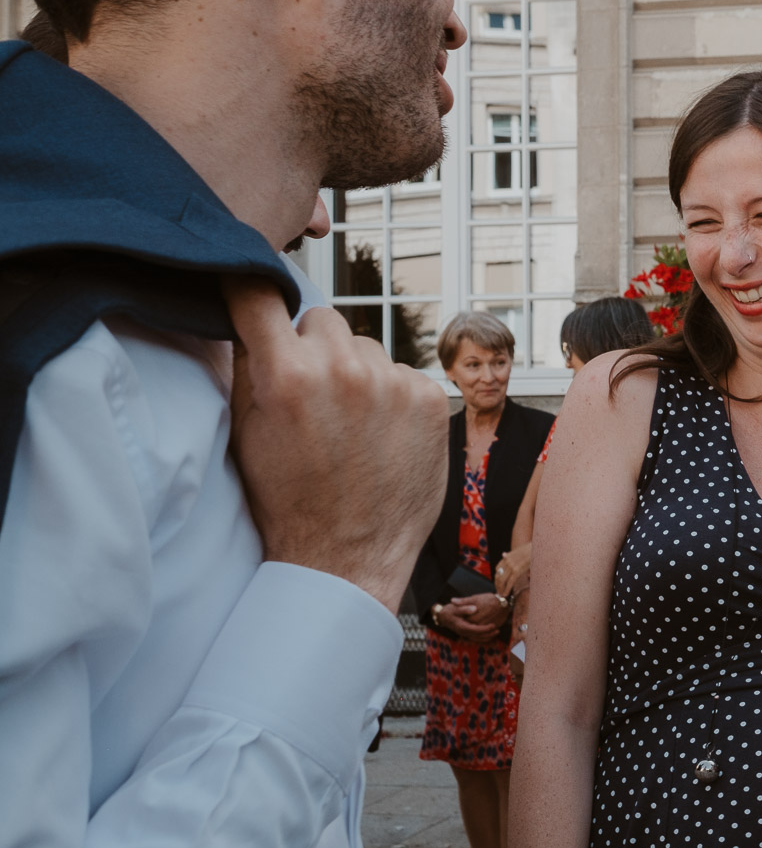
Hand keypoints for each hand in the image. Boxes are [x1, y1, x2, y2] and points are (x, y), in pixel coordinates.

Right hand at [227, 279, 447, 612]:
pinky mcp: (430, 398)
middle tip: (309, 393)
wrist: (347, 557)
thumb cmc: (286, 499)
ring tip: (348, 425)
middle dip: (311, 347)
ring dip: (354, 371)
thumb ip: (247, 366)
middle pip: (320, 320)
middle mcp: (342, 369)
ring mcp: (392, 382)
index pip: (258, 294)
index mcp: (286, 375)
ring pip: (364, 347)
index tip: (250, 290)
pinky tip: (380, 436)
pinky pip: (401, 374)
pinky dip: (391, 396)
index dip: (250, 290)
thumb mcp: (244, 433)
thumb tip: (247, 310)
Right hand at [434, 595, 503, 641]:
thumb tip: (474, 609)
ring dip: (487, 637)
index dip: (485, 629)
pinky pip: (475, 639)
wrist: (443, 616)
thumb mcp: (456, 607)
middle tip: (498, 630)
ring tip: (496, 633)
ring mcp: (464, 634)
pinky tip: (490, 636)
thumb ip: (465, 608)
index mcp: (462, 626)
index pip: (476, 630)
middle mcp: (463, 632)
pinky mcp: (466, 634)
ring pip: (477, 639)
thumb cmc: (450, 610)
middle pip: (478, 636)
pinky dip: (483, 639)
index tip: (493, 625)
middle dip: (488, 634)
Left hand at [495, 542, 531, 597]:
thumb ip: (511, 555)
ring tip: (502, 594)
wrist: (537, 547)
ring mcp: (511, 566)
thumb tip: (503, 554)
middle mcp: (507, 561)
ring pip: (502, 580)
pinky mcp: (517, 571)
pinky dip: (506, 589)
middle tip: (499, 591)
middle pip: (498, 576)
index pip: (498, 569)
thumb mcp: (518, 550)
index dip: (497, 577)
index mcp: (507, 557)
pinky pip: (509, 582)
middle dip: (497, 585)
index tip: (499, 583)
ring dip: (501, 588)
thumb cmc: (531, 548)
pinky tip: (505, 594)